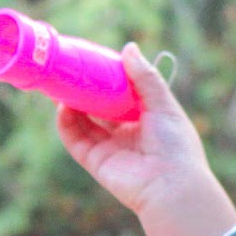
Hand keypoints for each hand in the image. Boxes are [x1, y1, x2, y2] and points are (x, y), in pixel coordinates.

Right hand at [55, 44, 235, 235]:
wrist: (171, 187)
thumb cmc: (175, 145)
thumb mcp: (163, 105)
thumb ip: (145, 78)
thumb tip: (129, 48)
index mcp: (148, 119)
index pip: (124, 94)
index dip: (109, 78)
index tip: (96, 60)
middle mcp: (128, 133)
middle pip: (100, 108)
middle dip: (85, 91)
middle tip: (71, 71)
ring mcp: (111, 148)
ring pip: (84, 123)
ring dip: (70, 104)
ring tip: (60, 84)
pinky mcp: (96, 162)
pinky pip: (76, 141)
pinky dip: (66, 125)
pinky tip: (62, 107)